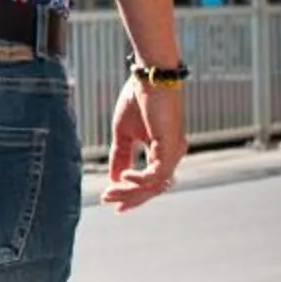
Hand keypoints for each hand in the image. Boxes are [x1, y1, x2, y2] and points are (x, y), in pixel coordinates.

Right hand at [102, 76, 185, 210]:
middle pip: (153, 188)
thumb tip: (114, 179)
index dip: (133, 195)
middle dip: (129, 197)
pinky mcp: (171, 147)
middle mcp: (173, 154)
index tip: (113, 203)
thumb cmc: (138, 100)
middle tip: (106, 200)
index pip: (151, 181)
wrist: (150, 77)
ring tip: (109, 191)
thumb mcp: (124, 134)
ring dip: (130, 191)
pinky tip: (123, 177)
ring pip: (153, 184)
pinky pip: (156, 173)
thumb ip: (121, 157)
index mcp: (164, 151)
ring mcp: (174, 152)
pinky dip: (139, 179)